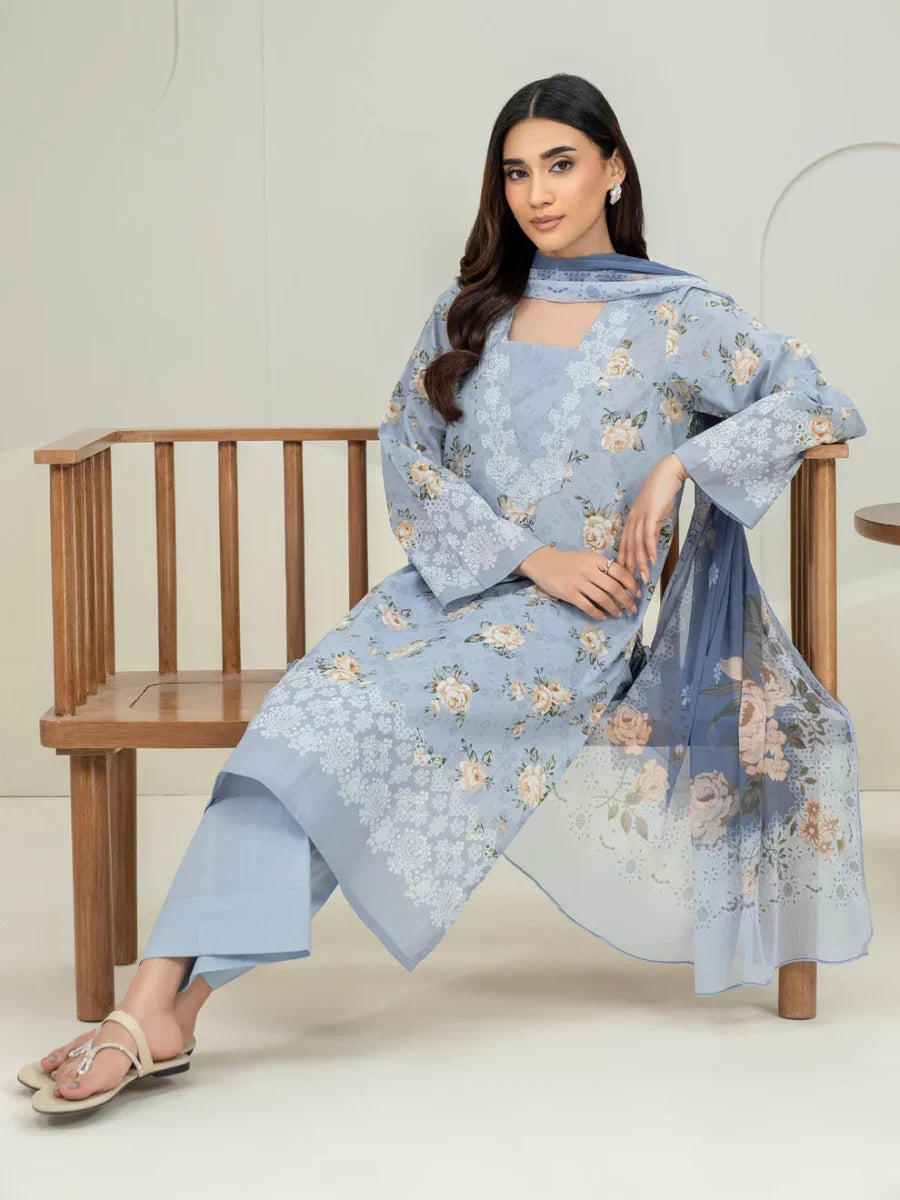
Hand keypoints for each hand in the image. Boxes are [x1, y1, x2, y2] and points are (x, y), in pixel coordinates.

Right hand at [517, 546, 641, 620]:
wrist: (542, 562)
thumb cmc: (567, 561)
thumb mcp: (587, 558)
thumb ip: (602, 567)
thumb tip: (623, 582)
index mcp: (595, 559)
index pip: (620, 572)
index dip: (631, 584)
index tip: (637, 593)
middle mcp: (588, 570)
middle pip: (614, 587)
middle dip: (626, 600)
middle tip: (632, 608)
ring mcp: (578, 582)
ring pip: (603, 599)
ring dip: (614, 608)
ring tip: (619, 613)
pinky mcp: (569, 594)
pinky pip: (588, 607)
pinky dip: (598, 613)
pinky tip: (602, 616)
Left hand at [619, 453, 688, 583]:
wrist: (668, 473)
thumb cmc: (663, 492)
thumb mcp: (656, 514)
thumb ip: (652, 528)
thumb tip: (652, 544)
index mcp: (632, 520)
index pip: (625, 544)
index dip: (624, 560)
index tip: (624, 576)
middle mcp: (632, 519)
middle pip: (628, 547)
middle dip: (630, 567)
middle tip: (632, 583)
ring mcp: (640, 516)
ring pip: (637, 544)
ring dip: (640, 562)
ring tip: (644, 576)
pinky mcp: (650, 513)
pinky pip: (648, 534)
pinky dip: (649, 548)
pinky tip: (652, 559)